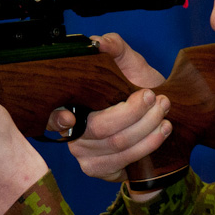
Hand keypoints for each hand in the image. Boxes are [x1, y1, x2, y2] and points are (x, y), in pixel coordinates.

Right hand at [46, 33, 171, 190]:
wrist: (157, 117)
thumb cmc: (137, 88)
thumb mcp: (129, 63)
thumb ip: (115, 48)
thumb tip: (100, 43)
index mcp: (71, 104)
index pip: (51, 117)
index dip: (56, 120)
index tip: (69, 118)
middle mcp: (72, 133)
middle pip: (99, 128)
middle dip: (132, 112)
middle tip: (154, 97)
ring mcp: (84, 155)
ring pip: (117, 144)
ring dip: (147, 126)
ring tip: (163, 109)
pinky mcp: (100, 170)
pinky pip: (124, 162)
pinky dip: (148, 145)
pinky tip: (161, 130)